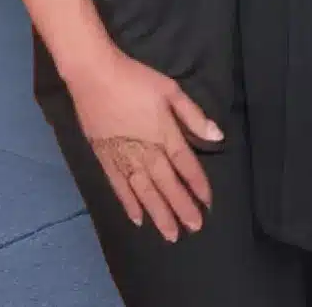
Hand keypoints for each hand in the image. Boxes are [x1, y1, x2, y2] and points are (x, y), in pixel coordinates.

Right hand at [64, 47, 223, 240]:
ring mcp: (124, 159)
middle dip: (182, 208)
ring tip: (171, 234)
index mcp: (165, 135)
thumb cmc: (136, 79)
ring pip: (145, 194)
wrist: (95, 76)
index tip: (208, 203)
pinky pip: (119, 188)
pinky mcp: (105, 159)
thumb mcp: (171, 90)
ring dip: (159, 214)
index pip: (186, 166)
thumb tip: (217, 136)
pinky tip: (138, 219)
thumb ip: (193, 116)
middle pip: (168, 186)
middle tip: (194, 228)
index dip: (198, 185)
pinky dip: (129, 205)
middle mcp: (146, 153)